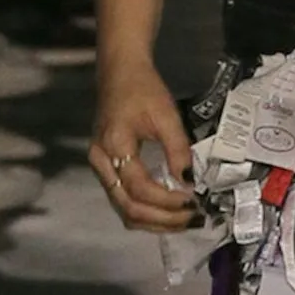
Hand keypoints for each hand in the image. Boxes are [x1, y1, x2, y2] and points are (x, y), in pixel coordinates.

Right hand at [90, 67, 195, 231]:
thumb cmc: (143, 89)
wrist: (120, 72)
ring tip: (183, 221)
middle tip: (193, 219)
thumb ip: (179, 150)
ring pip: (123, 210)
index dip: (168, 201)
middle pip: (128, 207)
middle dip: (163, 219)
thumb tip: (190, 182)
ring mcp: (100, 168)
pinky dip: (146, 212)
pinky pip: (123, 201)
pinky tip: (167, 213)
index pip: (140, 188)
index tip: (193, 202)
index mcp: (114, 146)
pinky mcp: (106, 170)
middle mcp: (101, 162)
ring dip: (154, 222)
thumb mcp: (167, 116)